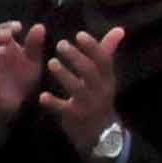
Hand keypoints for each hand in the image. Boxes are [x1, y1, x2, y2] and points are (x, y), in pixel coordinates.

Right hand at [0, 23, 45, 128]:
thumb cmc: (23, 78)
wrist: (15, 102)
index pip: (1, 30)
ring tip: (4, 50)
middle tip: (8, 35)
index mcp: (6, 46)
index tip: (19, 27)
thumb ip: (34, 45)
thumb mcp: (33, 61)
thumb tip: (39, 26)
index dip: (7, 26)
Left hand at [42, 27, 124, 146]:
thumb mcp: (105, 77)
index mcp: (107, 78)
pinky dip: (53, 102)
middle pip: (90, 71)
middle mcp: (100, 90)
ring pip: (77, 88)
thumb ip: (107, 52)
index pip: (103, 60)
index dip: (93, 47)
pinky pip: (63, 109)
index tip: (79, 34)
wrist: (100, 133)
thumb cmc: (99, 96)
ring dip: (64, 75)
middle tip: (60, 44)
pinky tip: (42, 96)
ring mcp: (88, 105)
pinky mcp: (75, 117)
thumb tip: (119, 29)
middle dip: (75, 57)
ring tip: (51, 63)